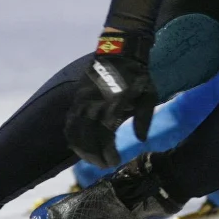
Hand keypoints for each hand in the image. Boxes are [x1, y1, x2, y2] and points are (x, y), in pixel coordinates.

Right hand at [64, 33, 157, 168]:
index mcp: (112, 106)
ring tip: (91, 159)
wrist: (118, 52)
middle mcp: (93, 106)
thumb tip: (141, 140)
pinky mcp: (76, 99)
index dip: (107, 154)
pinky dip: (72, 137)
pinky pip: (69, 123)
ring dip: (81, 150)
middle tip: (103, 165)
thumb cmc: (137, 76)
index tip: (115, 162)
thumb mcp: (149, 96)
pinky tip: (80, 146)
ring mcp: (81, 102)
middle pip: (86, 139)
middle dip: (93, 157)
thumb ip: (144, 119)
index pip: (104, 137)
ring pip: (74, 133)